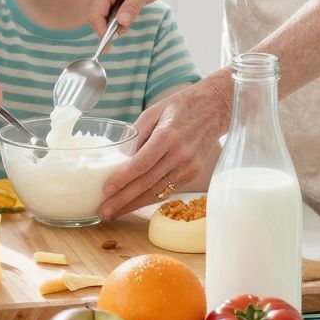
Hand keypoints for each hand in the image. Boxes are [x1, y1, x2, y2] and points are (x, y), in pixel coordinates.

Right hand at [87, 0, 173, 36]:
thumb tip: (121, 23)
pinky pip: (109, 14)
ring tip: (128, 23)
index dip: (101, 30)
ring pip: (101, 17)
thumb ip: (132, 6)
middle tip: (120, 37)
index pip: (96, 13)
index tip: (109, 44)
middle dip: (106, 29)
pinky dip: (116, 21)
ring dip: (112, 26)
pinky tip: (127, 18)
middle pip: (96, 16)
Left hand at [98, 75, 230, 216]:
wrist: (214, 108)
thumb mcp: (153, 112)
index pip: (142, 163)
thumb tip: (116, 157)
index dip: (123, 179)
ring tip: (114, 212)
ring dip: (134, 204)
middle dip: (123, 199)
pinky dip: (149, 198)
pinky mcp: (193, 173)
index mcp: (167, 136)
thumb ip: (135, 135)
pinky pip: (168, 190)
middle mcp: (179, 154)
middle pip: (147, 182)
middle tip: (104, 210)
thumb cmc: (180, 107)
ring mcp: (188, 166)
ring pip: (157, 191)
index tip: (106, 189)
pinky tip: (134, 204)